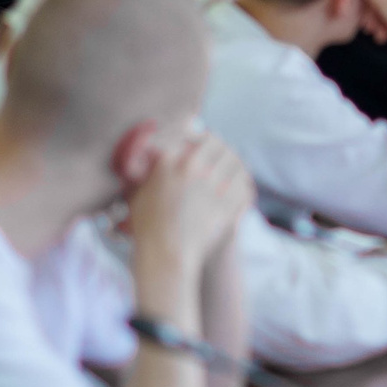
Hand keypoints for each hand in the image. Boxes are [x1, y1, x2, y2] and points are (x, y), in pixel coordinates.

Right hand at [126, 131, 254, 285]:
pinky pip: (246, 184)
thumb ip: (152, 169)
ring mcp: (216, 184)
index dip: (196, 133)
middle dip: (218, 146)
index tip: (199, 135)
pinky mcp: (231, 202)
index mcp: (170, 160)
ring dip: (234, 163)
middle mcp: (196, 167)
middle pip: (218, 143)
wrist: (166, 255)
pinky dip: (244, 185)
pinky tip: (241, 186)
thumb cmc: (148, 226)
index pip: (190, 132)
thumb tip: (156, 153)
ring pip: (236, 161)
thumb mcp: (140, 191)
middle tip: (219, 151)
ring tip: (233, 167)